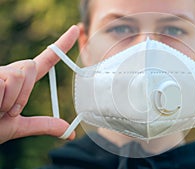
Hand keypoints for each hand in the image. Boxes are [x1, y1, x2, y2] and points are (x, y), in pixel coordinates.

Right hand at [0, 25, 78, 143]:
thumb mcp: (17, 126)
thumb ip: (43, 125)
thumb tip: (69, 131)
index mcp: (20, 83)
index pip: (45, 61)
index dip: (61, 46)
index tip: (76, 29)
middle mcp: (8, 72)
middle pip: (31, 67)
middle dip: (23, 94)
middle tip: (8, 111)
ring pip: (19, 75)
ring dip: (9, 100)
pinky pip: (2, 82)